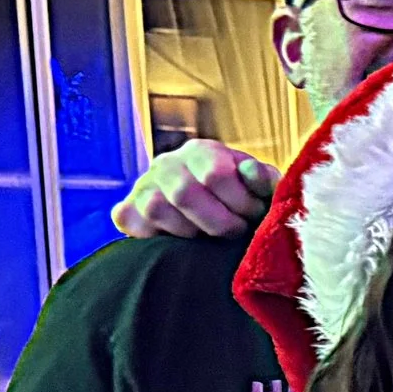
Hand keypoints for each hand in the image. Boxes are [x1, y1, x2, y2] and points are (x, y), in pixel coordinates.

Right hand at [111, 142, 278, 239]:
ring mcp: (144, 185)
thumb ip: (264, 179)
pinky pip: (132, 222)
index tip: (253, 216)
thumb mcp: (259, 187)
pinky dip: (154, 235)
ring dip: (189, 231)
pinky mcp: (127, 210)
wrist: (208, 212)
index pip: (215, 174)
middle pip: (184, 193)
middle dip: (218, 222)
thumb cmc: (241, 200)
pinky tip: (178, 240)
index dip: (240, 203)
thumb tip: (250, 172)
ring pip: (156, 208)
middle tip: (235, 232)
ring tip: (207, 235)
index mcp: (202, 151)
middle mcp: (168, 163)